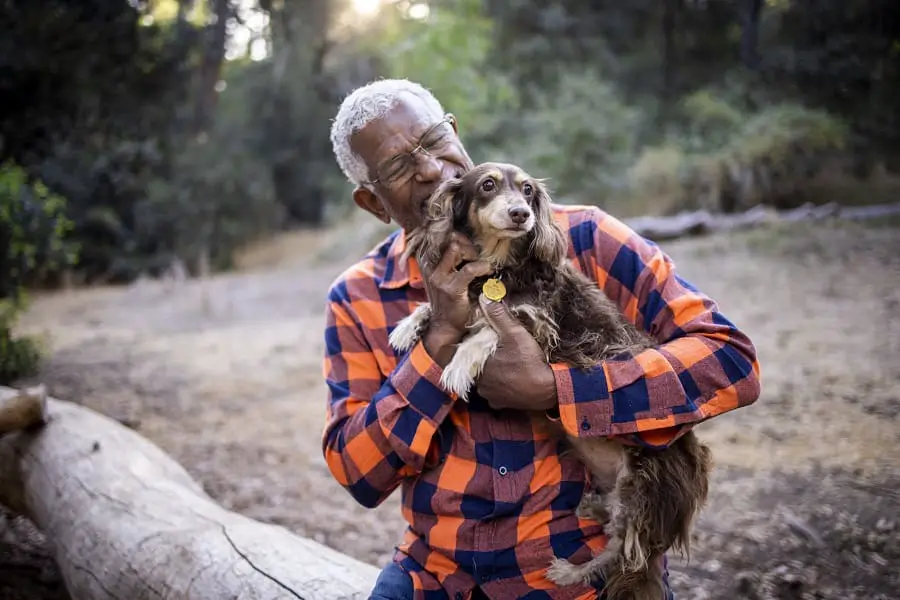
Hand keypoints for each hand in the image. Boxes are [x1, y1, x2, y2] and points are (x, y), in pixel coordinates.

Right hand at [419, 233, 492, 365]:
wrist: (446, 327)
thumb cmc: (450, 301)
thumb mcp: (445, 276)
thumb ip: (451, 260)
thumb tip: (466, 242)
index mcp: (428, 262)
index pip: (439, 236)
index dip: (457, 235)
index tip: (470, 244)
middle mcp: (430, 267)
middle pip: (449, 238)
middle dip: (467, 242)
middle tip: (476, 255)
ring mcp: (439, 277)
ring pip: (455, 247)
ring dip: (472, 252)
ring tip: (479, 263)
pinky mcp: (451, 288)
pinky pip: (469, 269)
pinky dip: (482, 267)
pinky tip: (488, 270)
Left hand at [475, 293, 557, 411]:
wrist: (549, 390)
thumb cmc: (529, 362)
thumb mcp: (514, 333)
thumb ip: (498, 315)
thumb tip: (485, 298)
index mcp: (477, 367)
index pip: (468, 353)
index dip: (476, 345)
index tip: (487, 340)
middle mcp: (480, 385)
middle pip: (477, 367)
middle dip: (485, 358)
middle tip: (499, 350)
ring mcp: (491, 396)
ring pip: (486, 381)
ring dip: (494, 373)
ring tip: (507, 363)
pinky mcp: (503, 404)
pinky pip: (497, 393)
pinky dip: (503, 385)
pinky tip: (513, 377)